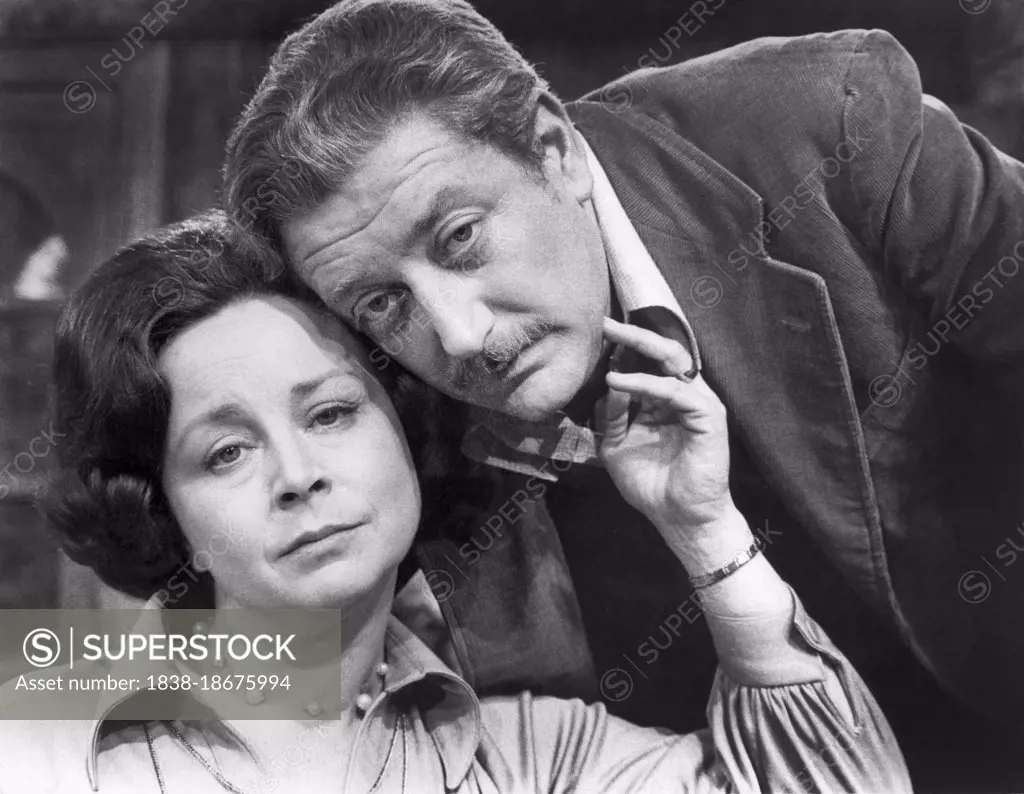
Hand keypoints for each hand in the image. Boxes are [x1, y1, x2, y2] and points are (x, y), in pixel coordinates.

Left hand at [597, 318, 746, 568]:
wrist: (678, 519)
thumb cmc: (651, 485)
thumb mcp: (616, 446)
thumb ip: (610, 415)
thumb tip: (606, 382)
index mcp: (663, 401)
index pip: (647, 362)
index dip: (624, 345)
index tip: (596, 330)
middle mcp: (682, 395)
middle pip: (663, 351)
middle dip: (633, 333)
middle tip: (604, 321)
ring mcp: (698, 403)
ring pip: (673, 360)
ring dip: (639, 347)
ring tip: (610, 339)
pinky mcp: (708, 416)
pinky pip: (675, 390)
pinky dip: (646, 383)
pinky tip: (619, 382)